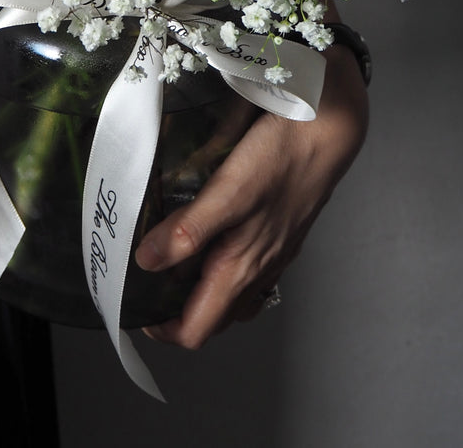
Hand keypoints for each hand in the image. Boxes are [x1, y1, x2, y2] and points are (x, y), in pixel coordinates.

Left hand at [134, 44, 367, 347]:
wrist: (326, 132)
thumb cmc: (280, 158)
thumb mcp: (227, 192)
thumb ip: (188, 230)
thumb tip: (145, 262)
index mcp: (240, 268)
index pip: (197, 330)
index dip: (162, 330)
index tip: (136, 307)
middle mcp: (260, 271)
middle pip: (213, 318)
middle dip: (177, 313)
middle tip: (147, 284)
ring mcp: (273, 255)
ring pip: (232, 295)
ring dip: (200, 292)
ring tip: (172, 263)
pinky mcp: (280, 234)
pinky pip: (249, 270)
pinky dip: (222, 267)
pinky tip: (212, 237)